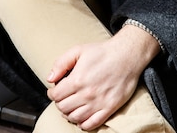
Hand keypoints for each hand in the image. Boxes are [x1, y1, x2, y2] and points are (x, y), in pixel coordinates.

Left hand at [46, 25, 160, 129]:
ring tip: (71, 108)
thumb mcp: (78, 50)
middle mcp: (87, 94)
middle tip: (63, 99)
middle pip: (63, 108)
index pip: (56, 96)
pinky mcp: (110, 108)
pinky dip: (83, 125)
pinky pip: (93, 124)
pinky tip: (81, 119)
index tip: (54, 91)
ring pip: (76, 118)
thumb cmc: (103, 52)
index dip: (52, 94)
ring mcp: (98, 103)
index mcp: (77, 80)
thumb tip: (50, 78)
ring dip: (69, 114)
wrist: (126, 56)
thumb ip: (61, 63)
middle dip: (60, 104)